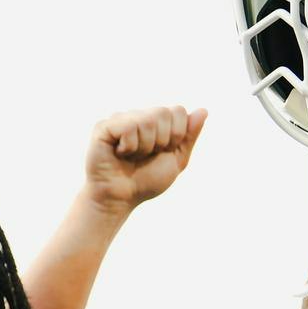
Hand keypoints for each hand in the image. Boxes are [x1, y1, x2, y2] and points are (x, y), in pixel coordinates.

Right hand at [81, 106, 206, 218]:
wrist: (120, 199)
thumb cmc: (145, 182)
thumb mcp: (176, 160)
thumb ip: (189, 136)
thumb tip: (203, 110)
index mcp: (155, 122)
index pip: (178, 111)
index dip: (176, 135)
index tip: (163, 152)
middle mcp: (138, 116)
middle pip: (163, 112)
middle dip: (161, 141)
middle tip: (146, 156)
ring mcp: (119, 119)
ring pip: (147, 119)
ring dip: (144, 147)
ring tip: (132, 157)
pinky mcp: (103, 127)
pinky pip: (128, 126)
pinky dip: (129, 147)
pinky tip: (120, 154)